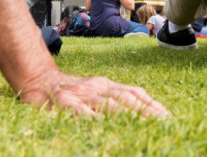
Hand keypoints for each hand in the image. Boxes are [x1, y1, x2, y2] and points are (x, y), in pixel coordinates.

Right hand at [20, 70, 169, 118]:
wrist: (37, 79)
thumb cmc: (69, 92)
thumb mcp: (94, 91)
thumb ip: (113, 100)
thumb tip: (141, 113)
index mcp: (105, 84)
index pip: (134, 93)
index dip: (152, 105)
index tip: (168, 117)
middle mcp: (96, 87)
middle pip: (127, 99)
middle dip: (147, 112)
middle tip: (164, 125)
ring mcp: (81, 94)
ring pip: (109, 105)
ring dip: (129, 116)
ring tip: (144, 127)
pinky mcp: (64, 103)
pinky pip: (81, 112)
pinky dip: (93, 119)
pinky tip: (103, 127)